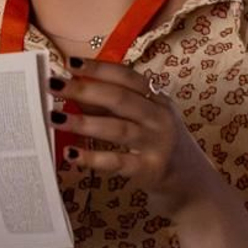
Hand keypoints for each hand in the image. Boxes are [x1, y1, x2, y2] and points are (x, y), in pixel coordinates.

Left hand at [50, 59, 226, 219]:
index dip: (99, 68)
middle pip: (120, 98)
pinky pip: (118, 162)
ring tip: (54, 118)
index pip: (127, 77)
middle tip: (53, 85)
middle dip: (84, 89)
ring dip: (83, 123)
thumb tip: (74, 89)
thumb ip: (112, 105)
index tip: (70, 63)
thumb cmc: (160, 145)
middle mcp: (160, 117)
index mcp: (157, 99)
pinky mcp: (151, 170)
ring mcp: (158, 144)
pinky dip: (93, 158)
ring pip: (117, 129)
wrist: (194, 185)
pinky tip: (71, 154)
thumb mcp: (144, 119)